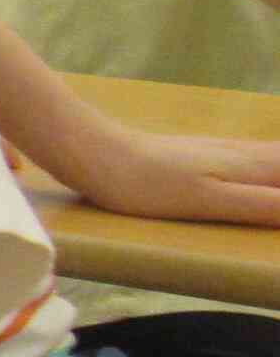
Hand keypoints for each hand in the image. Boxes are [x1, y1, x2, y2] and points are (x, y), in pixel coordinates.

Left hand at [65, 128, 279, 228]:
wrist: (94, 153)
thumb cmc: (147, 184)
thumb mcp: (210, 201)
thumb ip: (265, 204)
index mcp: (251, 168)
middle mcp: (243, 155)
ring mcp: (223, 152)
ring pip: (275, 156)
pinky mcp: (203, 155)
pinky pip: (257, 156)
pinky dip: (274, 162)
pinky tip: (268, 166)